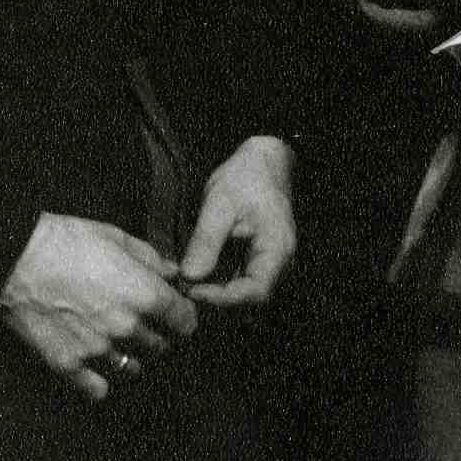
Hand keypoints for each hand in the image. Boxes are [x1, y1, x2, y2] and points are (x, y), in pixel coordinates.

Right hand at [0, 212, 195, 401]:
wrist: (16, 257)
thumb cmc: (67, 240)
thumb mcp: (116, 237)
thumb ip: (151, 258)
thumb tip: (171, 273)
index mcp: (145, 295)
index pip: (185, 321)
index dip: (184, 316)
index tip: (176, 313)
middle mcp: (127, 328)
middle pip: (160, 346)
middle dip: (157, 334)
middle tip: (143, 323)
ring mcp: (97, 350)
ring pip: (133, 368)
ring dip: (131, 356)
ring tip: (118, 342)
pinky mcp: (68, 364)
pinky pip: (98, 389)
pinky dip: (100, 380)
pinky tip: (95, 366)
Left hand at [181, 135, 298, 311]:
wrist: (264, 159)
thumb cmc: (247, 176)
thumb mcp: (220, 202)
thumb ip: (206, 240)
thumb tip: (188, 277)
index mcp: (277, 250)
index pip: (255, 292)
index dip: (223, 298)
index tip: (192, 290)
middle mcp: (278, 264)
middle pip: (249, 300)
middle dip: (215, 301)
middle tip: (182, 291)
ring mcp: (268, 264)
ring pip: (242, 294)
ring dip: (214, 294)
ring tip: (185, 285)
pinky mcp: (255, 261)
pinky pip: (238, 282)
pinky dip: (217, 284)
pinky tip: (194, 277)